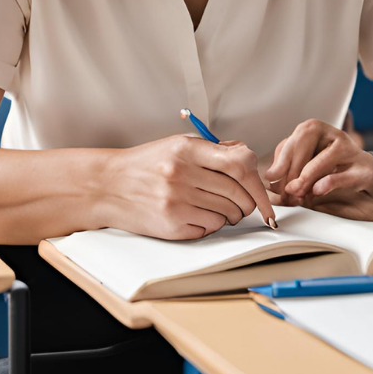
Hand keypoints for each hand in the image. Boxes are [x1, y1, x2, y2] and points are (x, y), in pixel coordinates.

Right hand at [104, 134, 275, 239]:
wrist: (107, 186)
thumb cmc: (146, 164)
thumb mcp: (178, 145)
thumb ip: (213, 150)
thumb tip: (248, 159)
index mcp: (187, 150)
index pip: (239, 163)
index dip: (257, 180)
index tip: (265, 191)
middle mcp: (182, 174)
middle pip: (237, 192)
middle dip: (248, 201)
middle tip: (244, 203)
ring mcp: (176, 201)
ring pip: (226, 213)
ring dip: (231, 214)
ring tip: (220, 208)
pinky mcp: (171, 225)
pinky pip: (209, 228)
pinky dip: (213, 225)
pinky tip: (202, 216)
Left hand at [266, 119, 372, 206]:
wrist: (367, 175)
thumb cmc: (333, 168)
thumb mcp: (307, 165)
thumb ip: (289, 170)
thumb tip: (270, 181)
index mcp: (315, 129)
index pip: (292, 141)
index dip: (280, 163)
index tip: (272, 182)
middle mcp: (332, 134)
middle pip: (305, 144)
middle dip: (291, 170)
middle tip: (286, 191)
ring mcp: (350, 150)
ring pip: (324, 159)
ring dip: (307, 177)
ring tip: (298, 193)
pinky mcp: (363, 169)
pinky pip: (343, 175)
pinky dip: (328, 183)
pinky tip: (317, 190)